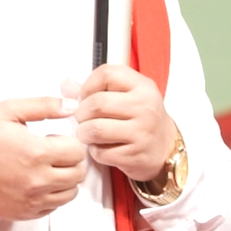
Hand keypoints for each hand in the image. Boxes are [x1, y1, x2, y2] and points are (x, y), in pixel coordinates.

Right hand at [0, 97, 88, 219]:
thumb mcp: (8, 110)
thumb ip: (44, 105)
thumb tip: (72, 106)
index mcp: (37, 153)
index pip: (77, 152)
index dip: (69, 142)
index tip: (53, 140)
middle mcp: (39, 180)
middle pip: (78, 174)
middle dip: (70, 161)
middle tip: (52, 153)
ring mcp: (33, 200)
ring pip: (70, 193)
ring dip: (64, 179)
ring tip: (45, 169)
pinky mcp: (26, 213)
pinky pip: (54, 206)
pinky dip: (51, 195)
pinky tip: (36, 182)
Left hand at [65, 65, 176, 182]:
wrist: (165, 146)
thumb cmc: (140, 118)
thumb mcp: (126, 95)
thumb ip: (96, 88)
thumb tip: (66, 85)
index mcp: (143, 86)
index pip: (106, 74)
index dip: (88, 85)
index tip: (85, 96)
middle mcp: (145, 108)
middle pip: (96, 104)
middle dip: (81, 113)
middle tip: (83, 118)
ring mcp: (141, 133)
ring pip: (95, 129)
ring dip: (84, 133)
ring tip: (89, 133)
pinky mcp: (135, 156)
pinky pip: (101, 152)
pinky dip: (95, 151)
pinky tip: (102, 147)